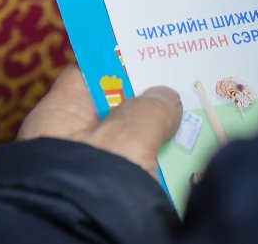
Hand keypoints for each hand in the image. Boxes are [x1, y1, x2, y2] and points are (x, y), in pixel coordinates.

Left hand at [19, 66, 182, 174]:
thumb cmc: (89, 187)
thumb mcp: (127, 137)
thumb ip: (151, 110)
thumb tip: (166, 97)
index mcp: (59, 116)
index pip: (88, 75)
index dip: (120, 63)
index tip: (156, 56)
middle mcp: (68, 144)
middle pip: (116, 113)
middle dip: (151, 107)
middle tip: (190, 95)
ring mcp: (86, 175)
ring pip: (130, 148)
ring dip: (160, 144)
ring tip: (198, 131)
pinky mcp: (104, 201)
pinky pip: (136, 179)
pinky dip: (160, 174)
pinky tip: (187, 169)